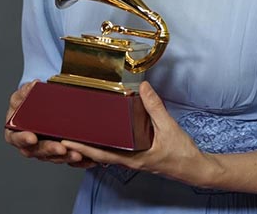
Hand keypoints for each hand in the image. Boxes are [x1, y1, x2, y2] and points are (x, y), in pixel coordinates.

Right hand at [3, 81, 95, 167]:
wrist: (39, 108)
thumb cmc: (28, 103)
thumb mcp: (24, 95)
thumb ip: (25, 92)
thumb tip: (33, 85)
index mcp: (16, 133)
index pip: (17, 138)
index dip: (23, 139)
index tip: (32, 137)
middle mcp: (29, 146)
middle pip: (38, 151)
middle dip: (50, 150)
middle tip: (61, 148)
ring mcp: (43, 151)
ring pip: (54, 158)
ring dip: (65, 157)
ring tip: (78, 154)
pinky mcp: (58, 154)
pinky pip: (67, 159)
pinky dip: (77, 160)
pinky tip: (88, 159)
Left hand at [60, 82, 218, 186]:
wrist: (194, 168)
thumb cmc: (182, 153)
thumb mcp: (168, 127)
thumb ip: (155, 107)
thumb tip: (143, 87)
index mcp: (133, 158)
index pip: (101, 154)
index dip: (83, 148)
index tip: (66, 141)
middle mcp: (128, 160)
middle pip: (98, 154)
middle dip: (80, 146)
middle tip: (62, 134)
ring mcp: (131, 159)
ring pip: (105, 153)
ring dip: (90, 145)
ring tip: (75, 134)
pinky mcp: (136, 155)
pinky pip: (115, 150)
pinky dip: (104, 143)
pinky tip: (100, 134)